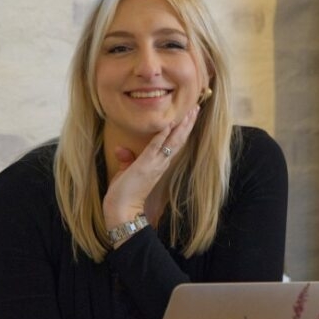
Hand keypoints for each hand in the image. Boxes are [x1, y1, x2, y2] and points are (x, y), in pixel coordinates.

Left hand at [103, 105, 199, 226]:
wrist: (122, 210)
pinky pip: (156, 147)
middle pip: (179, 140)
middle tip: (197, 108)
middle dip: (188, 123)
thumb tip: (121, 149)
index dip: (183, 130)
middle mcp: (161, 163)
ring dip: (182, 126)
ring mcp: (155, 164)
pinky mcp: (145, 165)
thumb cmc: (125, 194)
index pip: (174, 144)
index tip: (190, 116)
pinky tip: (169, 124)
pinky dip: (162, 135)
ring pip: (173, 142)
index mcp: (159, 164)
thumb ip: (127, 160)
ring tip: (191, 112)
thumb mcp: (126, 173)